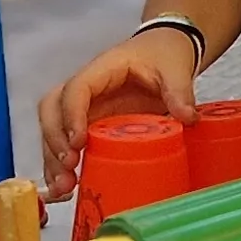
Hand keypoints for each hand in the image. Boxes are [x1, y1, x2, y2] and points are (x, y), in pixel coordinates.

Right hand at [37, 30, 194, 199]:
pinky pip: (66, 144)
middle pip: (52, 110)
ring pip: (54, 130)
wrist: (165, 50)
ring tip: (64, 188)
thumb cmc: (163, 53)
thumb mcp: (175, 67)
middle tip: (69, 167)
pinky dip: (60, 167)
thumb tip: (187, 117)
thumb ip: (179, 90)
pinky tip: (65, 191)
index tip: (79, 142)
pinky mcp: (90, 126)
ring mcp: (86, 109)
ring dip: (52, 159)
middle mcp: (87, 90)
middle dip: (54, 140)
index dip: (71, 115)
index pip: (76, 89)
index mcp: (103, 69)